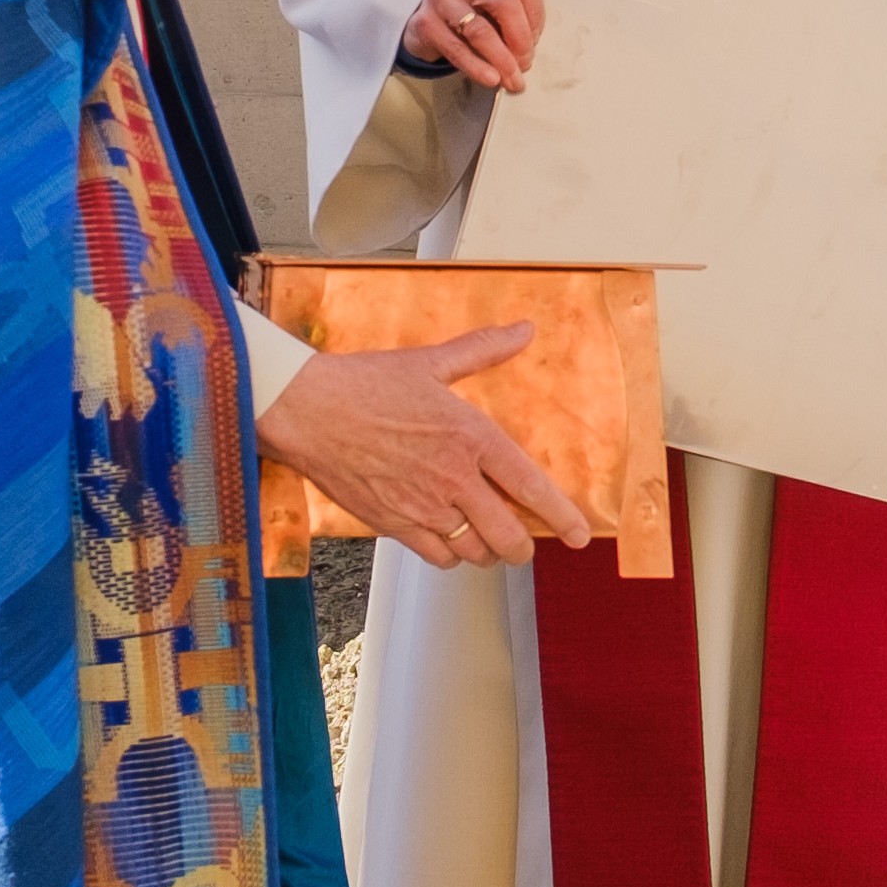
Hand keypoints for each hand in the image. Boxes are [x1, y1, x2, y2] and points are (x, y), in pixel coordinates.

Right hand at [259, 322, 597, 569]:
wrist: (306, 410)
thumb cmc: (364, 384)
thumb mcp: (430, 362)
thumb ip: (482, 349)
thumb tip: (523, 330)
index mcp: (470, 436)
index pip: (530, 486)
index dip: (561, 516)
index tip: (580, 534)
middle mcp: (453, 477)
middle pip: (509, 535)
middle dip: (523, 546)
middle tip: (524, 544)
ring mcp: (423, 506)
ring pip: (476, 551)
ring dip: (488, 551)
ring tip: (486, 541)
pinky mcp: (394, 524)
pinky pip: (439, 557)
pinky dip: (451, 555)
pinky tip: (449, 541)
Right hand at [403, 0, 546, 90]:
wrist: (424, 19)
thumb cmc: (469, 13)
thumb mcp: (493, 5)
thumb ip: (514, 18)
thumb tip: (529, 52)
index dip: (535, 14)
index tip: (536, 39)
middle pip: (504, 2)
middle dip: (520, 38)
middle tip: (526, 62)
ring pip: (480, 29)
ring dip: (502, 60)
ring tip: (512, 79)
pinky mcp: (425, 22)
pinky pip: (457, 49)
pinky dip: (478, 67)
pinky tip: (491, 78)